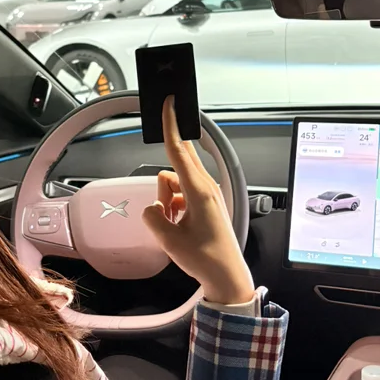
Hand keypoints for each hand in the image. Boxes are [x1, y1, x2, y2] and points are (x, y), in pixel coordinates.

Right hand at [142, 97, 254, 305]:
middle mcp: (205, 187)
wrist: (227, 276)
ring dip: (167, 202)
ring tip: (176, 228)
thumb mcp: (168, 240)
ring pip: (173, 183)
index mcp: (198, 190)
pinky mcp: (206, 202)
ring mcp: (207, 194)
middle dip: (163, 191)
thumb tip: (153, 206)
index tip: (170, 103)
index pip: (179, 150)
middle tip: (171, 219)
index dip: (171, 125)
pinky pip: (180, 195)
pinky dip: (174, 208)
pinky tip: (181, 228)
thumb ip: (152, 215)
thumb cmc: (204, 258)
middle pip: (172, 169)